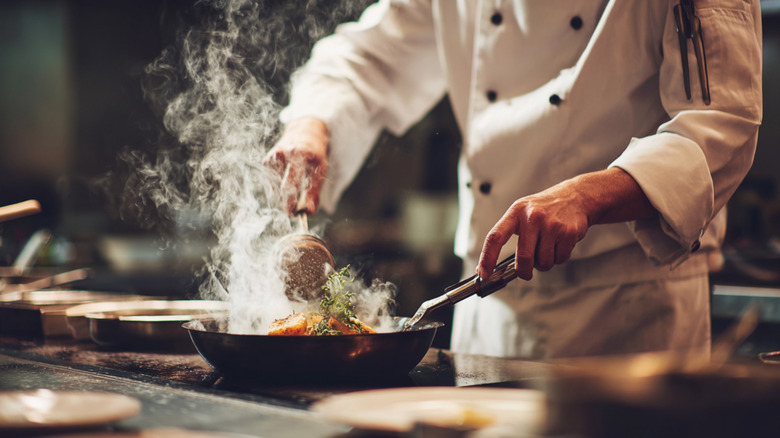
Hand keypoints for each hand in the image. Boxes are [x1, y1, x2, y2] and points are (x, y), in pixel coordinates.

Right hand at [264, 118, 328, 214]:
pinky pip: (271, 183)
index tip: (300, 213)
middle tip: (292, 212)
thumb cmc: (314, 156)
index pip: (299, 181)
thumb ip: (315, 191)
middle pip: (285, 185)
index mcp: (303, 155)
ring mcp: (275, 156)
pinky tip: (285, 182)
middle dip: (288, 202)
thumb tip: (309, 212)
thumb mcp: (321, 170)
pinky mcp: (267, 161)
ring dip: (283, 196)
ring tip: (293, 192)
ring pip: (276, 187)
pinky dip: (277, 189)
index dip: (299, 199)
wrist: (304, 133)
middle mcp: (287, 153)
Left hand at [476, 168, 656, 280]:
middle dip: (523, 271)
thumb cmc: (544, 209)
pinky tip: (560, 243)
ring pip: (543, 262)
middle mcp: (533, 217)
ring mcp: (552, 225)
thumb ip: (509, 234)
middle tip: (525, 273)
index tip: (483, 273)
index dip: (487, 257)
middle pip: (524, 258)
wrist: (576, 196)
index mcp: (516, 212)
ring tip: (547, 247)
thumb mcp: (522, 212)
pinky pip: (560, 259)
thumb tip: (494, 266)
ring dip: (544, 263)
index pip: (495, 237)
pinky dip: (559, 258)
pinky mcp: (569, 232)